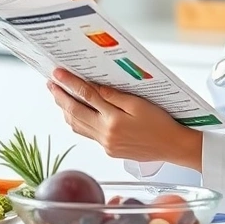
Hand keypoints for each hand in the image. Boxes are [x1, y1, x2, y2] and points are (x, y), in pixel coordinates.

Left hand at [47, 68, 201, 168]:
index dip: (69, 83)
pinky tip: (75, 113)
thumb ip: (114, 96)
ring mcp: (106, 144)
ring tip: (58, 95)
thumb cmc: (161, 124)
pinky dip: (77, 122)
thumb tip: (94, 87)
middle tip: (51, 83)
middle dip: (60, 96)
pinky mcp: (109, 150)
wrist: (173, 147)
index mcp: (113, 120)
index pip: (85, 96)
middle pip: (74, 112)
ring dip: (65, 110)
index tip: (57, 73)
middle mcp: (106, 134)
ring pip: (77, 125)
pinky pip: (87, 134)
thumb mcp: (139, 104)